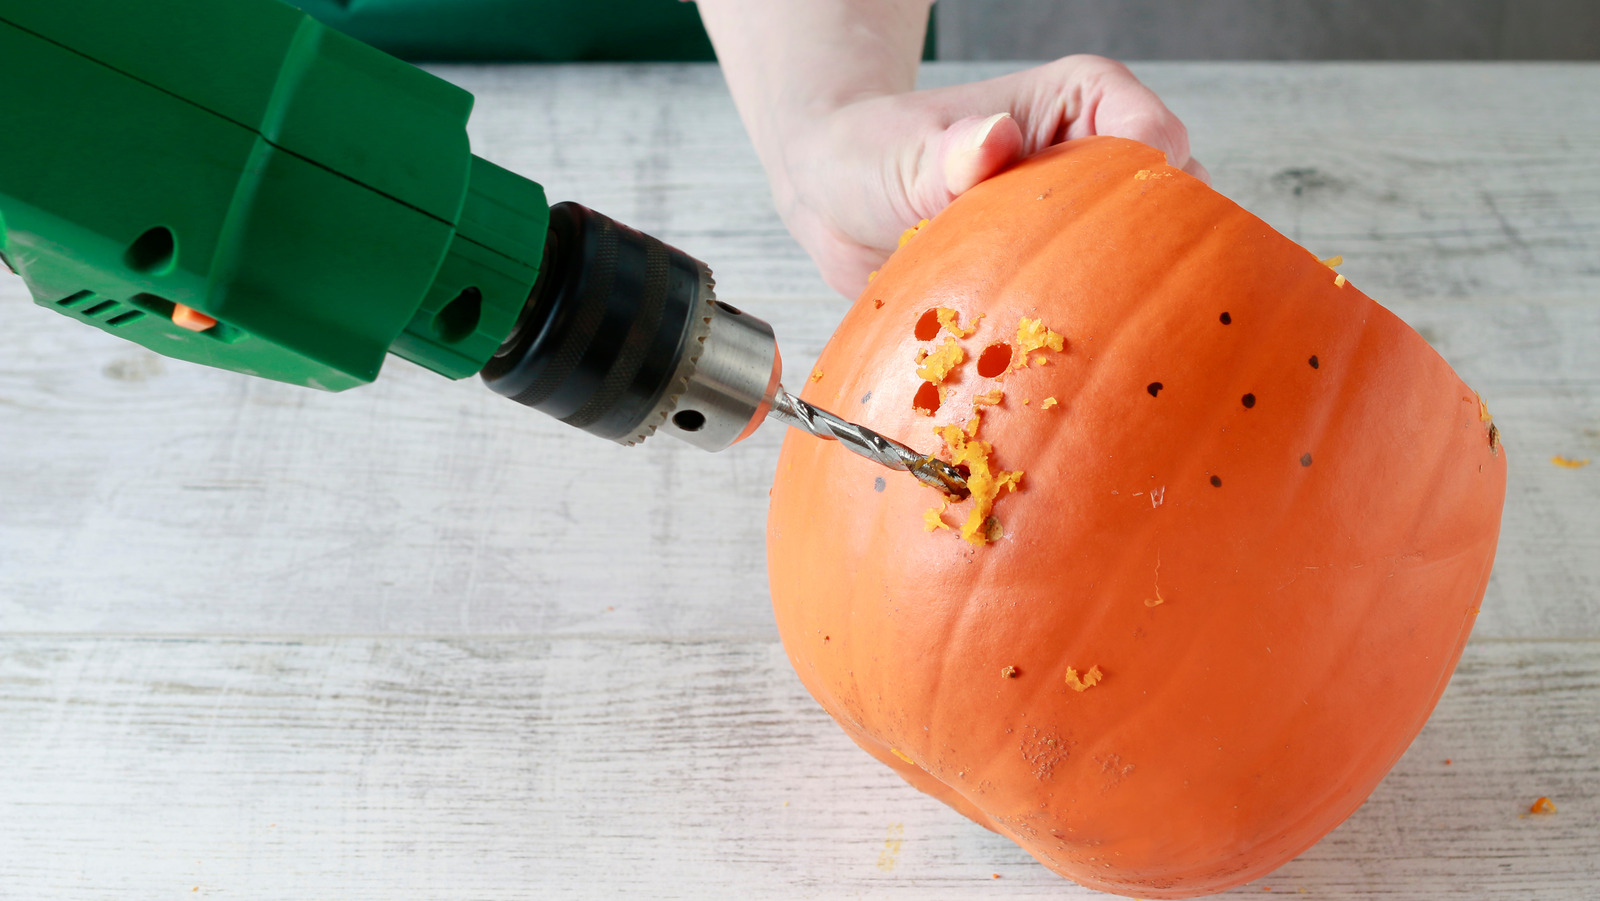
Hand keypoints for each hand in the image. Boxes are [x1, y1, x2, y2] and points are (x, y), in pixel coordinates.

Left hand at [697, 1, 1204, 296]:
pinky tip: (1055, 368)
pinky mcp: (1069, 277)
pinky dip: (1086, 338)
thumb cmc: (871, 153)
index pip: (1155, 137)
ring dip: (1120, 308)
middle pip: (1174, 209)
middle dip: (1151, 260)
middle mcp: (1100, 160)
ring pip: (1149, 267)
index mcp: (1084, 104)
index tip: (1118, 236)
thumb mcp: (902, 151)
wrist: (837, 204)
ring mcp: (1090, 223)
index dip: (1153, 187)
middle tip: (1101, 309)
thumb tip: (991, 142)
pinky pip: (1102, 311)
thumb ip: (948, 152)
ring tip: (1078, 343)